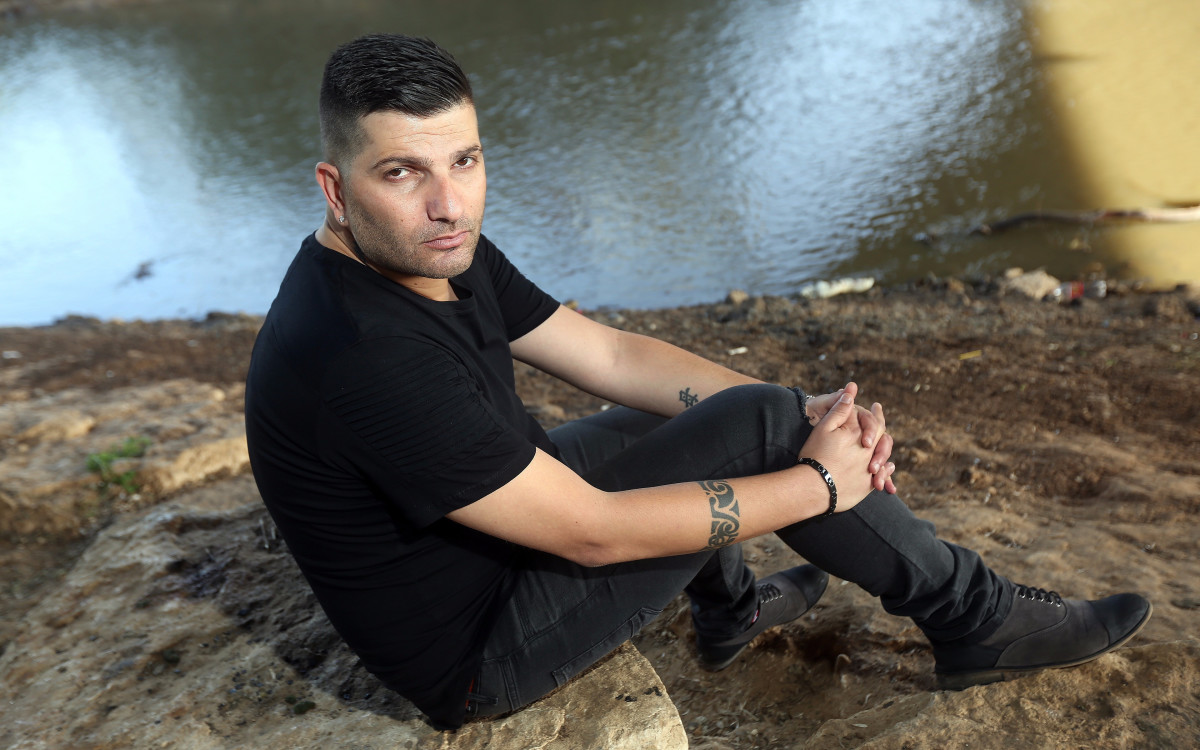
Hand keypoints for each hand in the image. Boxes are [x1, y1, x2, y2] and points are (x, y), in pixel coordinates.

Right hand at [797, 383, 877, 511]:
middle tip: (881, 422)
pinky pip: (881, 477)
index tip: (876, 406)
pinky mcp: (866, 487)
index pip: (875, 420)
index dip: (876, 413)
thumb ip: (840, 409)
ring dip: (885, 451)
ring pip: (884, 458)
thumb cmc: (815, 456)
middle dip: (881, 428)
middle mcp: (869, 452)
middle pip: (883, 438)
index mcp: (860, 435)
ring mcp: (869, 470)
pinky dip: (885, 472)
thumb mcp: (824, 428)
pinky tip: (886, 469)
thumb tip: (852, 389)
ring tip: (885, 446)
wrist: (812, 487)